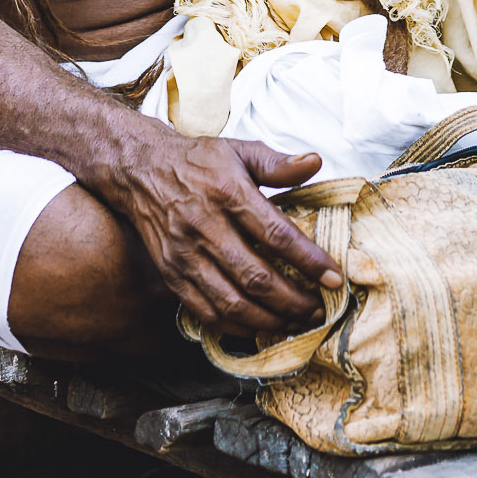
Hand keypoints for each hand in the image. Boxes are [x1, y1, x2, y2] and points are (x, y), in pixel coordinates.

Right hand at [106, 123, 341, 335]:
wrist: (141, 170)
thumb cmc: (198, 161)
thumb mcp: (240, 150)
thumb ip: (278, 163)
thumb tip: (316, 162)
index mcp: (227, 192)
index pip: (276, 234)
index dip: (309, 260)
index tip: (335, 278)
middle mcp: (205, 226)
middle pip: (256, 277)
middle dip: (294, 301)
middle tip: (320, 310)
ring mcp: (185, 255)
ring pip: (231, 303)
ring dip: (269, 320)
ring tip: (296, 323)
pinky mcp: (171, 274)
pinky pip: (206, 312)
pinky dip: (236, 327)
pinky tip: (260, 327)